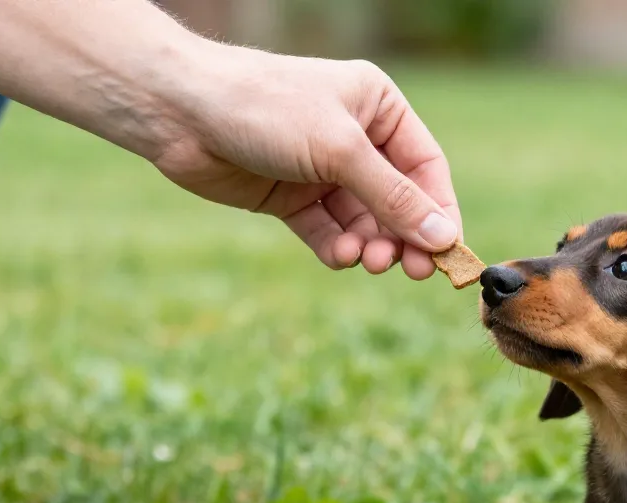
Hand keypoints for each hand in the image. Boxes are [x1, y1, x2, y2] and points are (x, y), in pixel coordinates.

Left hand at [156, 50, 460, 279]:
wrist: (180, 113)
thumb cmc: (265, 108)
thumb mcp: (340, 150)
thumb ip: (393, 197)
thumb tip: (443, 238)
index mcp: (377, 108)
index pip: (425, 167)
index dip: (439, 211)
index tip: (446, 253)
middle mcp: (355, 138)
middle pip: (398, 201)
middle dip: (403, 236)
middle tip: (411, 270)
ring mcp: (322, 171)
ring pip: (364, 223)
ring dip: (371, 246)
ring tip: (367, 261)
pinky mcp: (292, 198)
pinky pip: (328, 232)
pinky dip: (337, 249)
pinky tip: (338, 257)